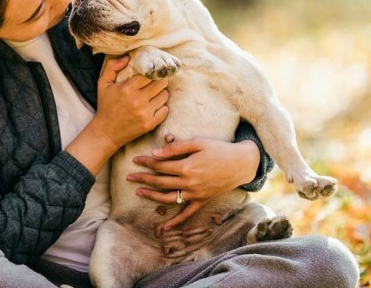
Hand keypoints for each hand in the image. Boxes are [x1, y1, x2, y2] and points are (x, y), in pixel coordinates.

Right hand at [90, 56, 169, 150]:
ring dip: (161, 93)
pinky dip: (162, 106)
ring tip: (154, 93)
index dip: (152, 72)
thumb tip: (127, 57)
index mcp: (127, 89)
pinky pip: (165, 110)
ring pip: (164, 96)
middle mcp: (138, 101)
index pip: (149, 74)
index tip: (152, 72)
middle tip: (156, 81)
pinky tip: (154, 105)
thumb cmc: (106, 106)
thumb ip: (112, 67)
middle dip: (159, 80)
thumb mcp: (103, 84)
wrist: (106, 132)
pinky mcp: (150, 124)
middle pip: (160, 83)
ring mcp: (145, 113)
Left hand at [127, 136, 259, 233]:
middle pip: (160, 182)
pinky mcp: (202, 200)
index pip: (160, 166)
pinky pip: (187, 214)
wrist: (241, 163)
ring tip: (138, 191)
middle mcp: (189, 183)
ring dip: (152, 196)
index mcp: (187, 167)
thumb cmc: (219, 149)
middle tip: (129, 176)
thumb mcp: (198, 142)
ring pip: (168, 198)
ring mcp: (196, 194)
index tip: (135, 160)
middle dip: (143, 179)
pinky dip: (175, 222)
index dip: (146, 162)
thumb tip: (156, 153)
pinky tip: (164, 227)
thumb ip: (176, 148)